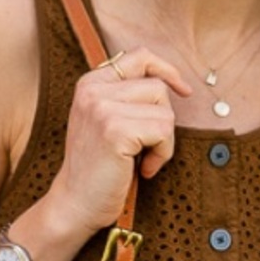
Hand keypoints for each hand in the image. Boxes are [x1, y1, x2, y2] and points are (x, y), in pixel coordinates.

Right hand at [47, 47, 191, 236]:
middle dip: (163, 121)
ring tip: (144, 161)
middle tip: (148, 149)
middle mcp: (93, 90)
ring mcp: (102, 108)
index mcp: (90, 83)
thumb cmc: (98, 171)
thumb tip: (171, 82)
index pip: (140, 56)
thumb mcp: (105, 124)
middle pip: (158, 87)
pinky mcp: (115, 130)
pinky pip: (163, 132)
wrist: (75, 204)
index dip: (167, 70)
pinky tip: (144, 170)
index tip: (183, 91)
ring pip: (165, 111)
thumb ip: (125, 99)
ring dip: (164, 142)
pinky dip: (162, 155)